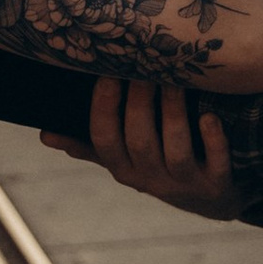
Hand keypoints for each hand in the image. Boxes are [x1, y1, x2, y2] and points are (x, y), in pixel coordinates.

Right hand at [45, 77, 241, 219]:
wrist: (214, 200)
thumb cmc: (162, 168)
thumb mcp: (125, 162)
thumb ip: (90, 146)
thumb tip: (44, 134)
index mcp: (124, 170)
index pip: (104, 140)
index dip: (103, 107)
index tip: (107, 72)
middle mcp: (152, 180)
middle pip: (139, 141)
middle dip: (140, 102)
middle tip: (145, 63)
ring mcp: (186, 184)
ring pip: (176, 150)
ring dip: (173, 112)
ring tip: (175, 78)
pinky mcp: (218, 185)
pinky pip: (216, 163)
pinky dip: (213, 140)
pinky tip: (209, 115)